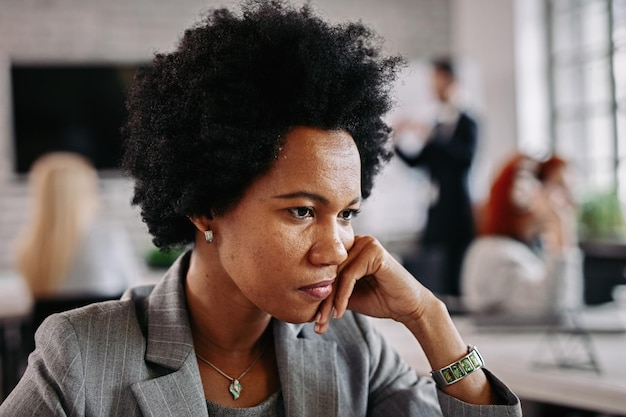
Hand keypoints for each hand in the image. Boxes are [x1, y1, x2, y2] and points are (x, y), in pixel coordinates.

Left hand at [314, 235, 430, 333]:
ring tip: (324, 321)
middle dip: (322, 300)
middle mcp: (357, 241)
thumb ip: (331, 289)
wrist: (409, 308)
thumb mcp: (349, 295)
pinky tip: (340, 312)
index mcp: (350, 248)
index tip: (312, 318)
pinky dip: (343, 296)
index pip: (326, 269)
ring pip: (338, 274)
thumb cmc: (380, 300)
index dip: (318, 293)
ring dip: (330, 301)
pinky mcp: (374, 251)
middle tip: (316, 323)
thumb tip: (304, 295)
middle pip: (330, 272)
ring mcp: (366, 243)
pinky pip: (350, 275)